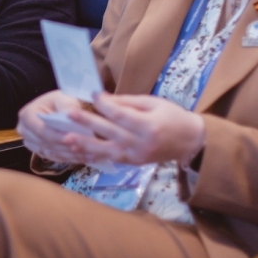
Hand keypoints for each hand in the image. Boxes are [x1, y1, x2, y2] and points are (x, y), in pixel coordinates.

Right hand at [17, 90, 89, 163]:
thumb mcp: (64, 97)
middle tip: (85, 149)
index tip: (73, 139)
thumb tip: (71, 116)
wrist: (58, 106)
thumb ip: (68, 106)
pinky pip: (55, 158)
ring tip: (90, 155)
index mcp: (27, 115)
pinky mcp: (41, 151)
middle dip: (67, 148)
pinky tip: (85, 157)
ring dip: (71, 155)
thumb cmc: (60, 100)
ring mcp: (32, 143)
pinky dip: (71, 158)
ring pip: (52, 153)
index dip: (57, 136)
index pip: (42, 130)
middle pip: (47, 144)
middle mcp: (25, 131)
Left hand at [65, 93, 205, 165]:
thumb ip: (128, 102)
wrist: (190, 142)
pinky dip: (95, 155)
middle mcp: (141, 143)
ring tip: (67, 139)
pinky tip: (80, 150)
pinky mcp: (133, 163)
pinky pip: (111, 158)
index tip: (92, 94)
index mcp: (148, 126)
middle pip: (110, 132)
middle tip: (70, 115)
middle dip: (88, 123)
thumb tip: (103, 99)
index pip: (121, 115)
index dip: (105, 105)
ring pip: (106, 150)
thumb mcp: (153, 103)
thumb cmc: (172, 116)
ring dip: (85, 144)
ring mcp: (136, 156)